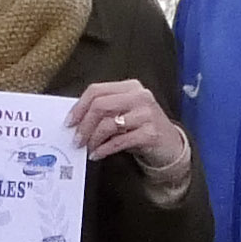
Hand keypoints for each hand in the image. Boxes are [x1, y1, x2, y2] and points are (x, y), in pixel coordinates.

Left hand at [70, 76, 190, 196]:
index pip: (97, 90)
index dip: (79, 107)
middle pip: (100, 105)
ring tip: (88, 148)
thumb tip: (75, 121)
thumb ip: (104, 111)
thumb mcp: (124, 113)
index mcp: (130, 86)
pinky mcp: (150, 133)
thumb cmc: (142, 128)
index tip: (69, 122)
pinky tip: (97, 155)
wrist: (171, 146)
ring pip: (108, 124)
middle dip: (84, 125)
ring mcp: (147, 114)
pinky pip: (118, 141)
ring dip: (93, 139)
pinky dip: (104, 149)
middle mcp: (140, 96)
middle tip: (76, 140)